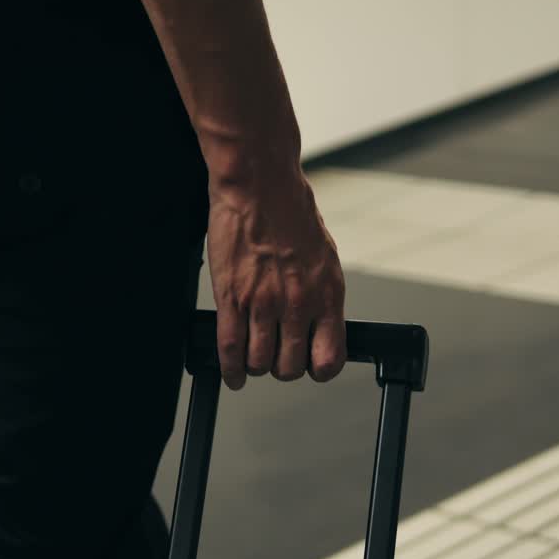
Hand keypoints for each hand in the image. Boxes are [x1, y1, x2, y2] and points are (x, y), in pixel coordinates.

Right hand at [206, 167, 346, 390]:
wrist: (260, 185)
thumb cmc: (291, 212)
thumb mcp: (324, 257)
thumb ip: (321, 294)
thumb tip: (317, 323)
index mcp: (327, 294)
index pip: (329, 359)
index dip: (317, 369)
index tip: (309, 365)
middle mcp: (298, 304)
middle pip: (289, 368)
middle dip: (281, 368)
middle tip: (274, 357)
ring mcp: (263, 303)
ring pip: (259, 363)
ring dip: (254, 367)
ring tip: (252, 359)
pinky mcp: (232, 298)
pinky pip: (230, 349)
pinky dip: (230, 369)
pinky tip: (232, 373)